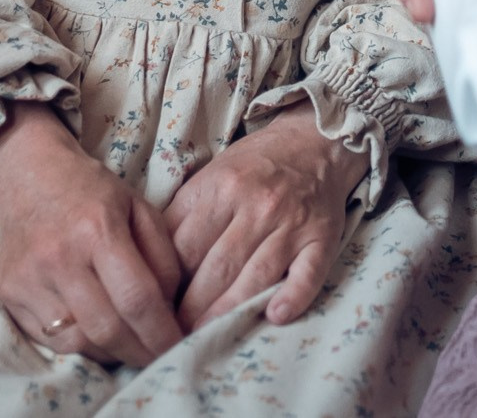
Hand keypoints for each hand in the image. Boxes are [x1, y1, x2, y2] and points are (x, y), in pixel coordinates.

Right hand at [0, 103, 184, 365]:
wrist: (27, 174)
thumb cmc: (91, 191)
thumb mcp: (138, 207)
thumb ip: (162, 257)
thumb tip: (170, 310)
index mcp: (98, 230)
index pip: (136, 298)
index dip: (161, 333)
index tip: (180, 347)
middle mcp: (59, 258)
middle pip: (106, 329)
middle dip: (139, 352)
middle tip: (159, 356)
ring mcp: (29, 280)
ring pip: (77, 342)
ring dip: (110, 353)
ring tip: (129, 344)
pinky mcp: (9, 295)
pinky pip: (50, 339)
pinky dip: (79, 344)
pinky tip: (96, 333)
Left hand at [163, 109, 368, 330]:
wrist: (314, 140)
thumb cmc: (254, 164)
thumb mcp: (211, 175)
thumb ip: (185, 213)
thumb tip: (153, 259)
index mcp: (220, 187)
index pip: (184, 248)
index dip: (167, 284)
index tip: (156, 307)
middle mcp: (255, 205)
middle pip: (216, 268)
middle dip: (191, 308)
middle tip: (175, 334)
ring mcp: (291, 223)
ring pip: (254, 277)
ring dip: (229, 312)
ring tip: (208, 336)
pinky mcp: (322, 238)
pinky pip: (308, 274)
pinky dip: (292, 297)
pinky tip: (275, 316)